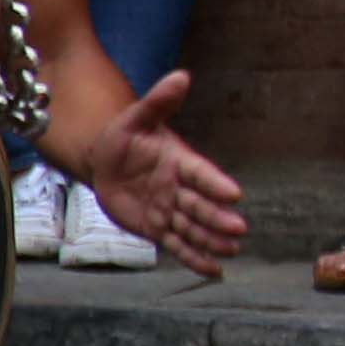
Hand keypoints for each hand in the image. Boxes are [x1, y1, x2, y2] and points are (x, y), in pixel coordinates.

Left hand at [66, 72, 246, 276]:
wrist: (105, 161)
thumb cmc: (126, 137)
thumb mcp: (137, 118)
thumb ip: (159, 101)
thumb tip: (180, 76)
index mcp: (179, 162)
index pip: (199, 174)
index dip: (214, 183)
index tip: (234, 193)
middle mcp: (179, 188)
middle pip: (200, 205)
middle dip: (217, 217)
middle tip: (238, 229)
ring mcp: (169, 210)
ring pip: (191, 228)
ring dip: (210, 240)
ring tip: (231, 250)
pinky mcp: (156, 228)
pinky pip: (176, 244)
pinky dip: (193, 257)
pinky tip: (213, 269)